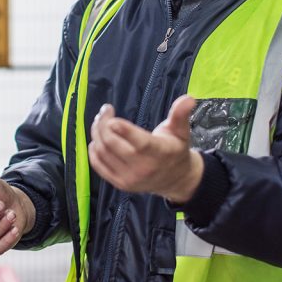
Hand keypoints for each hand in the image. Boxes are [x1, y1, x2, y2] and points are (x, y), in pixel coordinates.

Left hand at [88, 95, 203, 202]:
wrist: (176, 179)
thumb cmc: (175, 149)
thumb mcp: (181, 131)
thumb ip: (181, 114)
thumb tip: (188, 98)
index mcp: (159, 153)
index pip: (139, 143)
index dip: (123, 130)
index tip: (112, 117)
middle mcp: (142, 168)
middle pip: (113, 144)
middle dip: (103, 124)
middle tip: (105, 110)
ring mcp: (129, 178)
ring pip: (103, 153)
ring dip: (97, 133)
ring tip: (100, 121)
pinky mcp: (119, 183)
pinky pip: (98, 166)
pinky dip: (93, 150)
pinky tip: (97, 138)